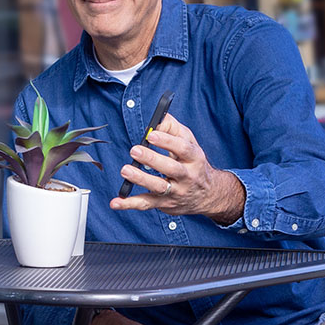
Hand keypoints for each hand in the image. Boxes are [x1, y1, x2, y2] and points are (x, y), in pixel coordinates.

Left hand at [109, 113, 244, 223]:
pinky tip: (116, 202)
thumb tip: (158, 119)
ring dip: (140, 179)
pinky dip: (129, 204)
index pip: (183, 148)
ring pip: (158, 186)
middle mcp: (187, 176)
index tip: (151, 134)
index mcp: (194, 158)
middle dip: (152, 158)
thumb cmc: (193, 164)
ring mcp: (175, 192)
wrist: (208, 195)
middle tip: (135, 150)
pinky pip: (145, 204)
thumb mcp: (190, 144)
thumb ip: (174, 129)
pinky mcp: (164, 203)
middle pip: (170, 168)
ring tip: (125, 170)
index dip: (167, 141)